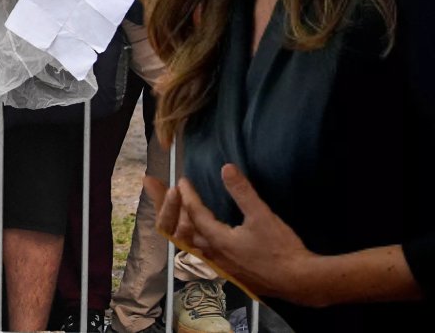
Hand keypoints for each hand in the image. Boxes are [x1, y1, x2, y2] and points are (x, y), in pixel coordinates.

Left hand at [147, 165, 316, 303]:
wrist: (299, 281)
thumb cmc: (281, 250)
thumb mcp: (262, 216)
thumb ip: (242, 192)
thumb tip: (225, 168)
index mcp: (217, 240)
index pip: (194, 214)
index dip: (186, 195)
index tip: (181, 180)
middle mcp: (212, 253)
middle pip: (179, 228)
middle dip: (164, 205)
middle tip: (149, 184)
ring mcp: (219, 263)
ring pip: (188, 241)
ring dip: (176, 221)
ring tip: (169, 205)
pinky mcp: (228, 269)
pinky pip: (200, 250)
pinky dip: (191, 235)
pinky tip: (196, 231)